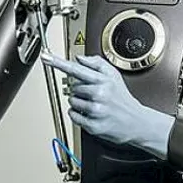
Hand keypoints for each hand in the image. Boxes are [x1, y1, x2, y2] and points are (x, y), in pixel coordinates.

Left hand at [40, 53, 171, 150]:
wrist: (137, 122)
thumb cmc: (123, 99)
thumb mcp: (114, 75)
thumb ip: (96, 64)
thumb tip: (79, 58)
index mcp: (103, 80)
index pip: (76, 68)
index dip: (58, 63)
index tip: (46, 57)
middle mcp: (99, 94)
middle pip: (72, 87)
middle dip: (79, 90)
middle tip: (93, 94)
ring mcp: (96, 110)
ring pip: (72, 101)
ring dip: (79, 103)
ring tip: (93, 104)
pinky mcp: (93, 125)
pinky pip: (73, 116)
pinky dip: (78, 115)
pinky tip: (90, 114)